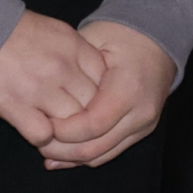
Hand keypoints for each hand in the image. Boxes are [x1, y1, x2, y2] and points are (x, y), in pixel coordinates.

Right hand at [0, 10, 106, 148]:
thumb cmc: (10, 28)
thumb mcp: (53, 30)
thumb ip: (75, 52)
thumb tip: (91, 75)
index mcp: (73, 46)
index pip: (105, 80)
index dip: (101, 95)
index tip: (91, 100)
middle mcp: (62, 68)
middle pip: (93, 105)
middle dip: (86, 115)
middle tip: (76, 122)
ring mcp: (40, 88)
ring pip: (72, 124)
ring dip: (65, 131)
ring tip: (57, 130)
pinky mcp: (15, 106)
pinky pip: (43, 135)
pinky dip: (42, 138)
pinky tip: (36, 130)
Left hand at [37, 21, 175, 168]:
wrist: (156, 39)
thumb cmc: (120, 34)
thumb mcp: (92, 43)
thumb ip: (72, 72)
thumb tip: (43, 99)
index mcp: (129, 88)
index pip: (92, 125)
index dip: (63, 131)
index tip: (41, 125)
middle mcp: (141, 112)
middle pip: (96, 147)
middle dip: (62, 151)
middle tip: (37, 142)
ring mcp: (144, 125)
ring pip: (101, 155)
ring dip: (71, 158)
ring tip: (45, 149)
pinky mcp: (141, 131)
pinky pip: (109, 152)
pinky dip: (84, 155)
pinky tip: (61, 155)